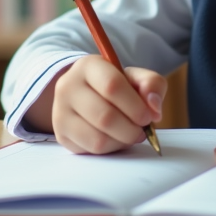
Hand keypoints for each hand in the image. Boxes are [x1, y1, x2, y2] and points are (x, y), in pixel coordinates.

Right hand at [28, 56, 164, 154]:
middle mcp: (68, 86)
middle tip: (142, 130)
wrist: (86, 94)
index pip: (112, 86)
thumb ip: (152, 85)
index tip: (148, 116)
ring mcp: (60, 111)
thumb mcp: (136, 77)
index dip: (135, 106)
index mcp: (88, 66)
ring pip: (98, 138)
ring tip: (130, 134)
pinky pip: (91, 150)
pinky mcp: (60, 134)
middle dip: (131, 129)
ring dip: (122, 141)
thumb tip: (154, 108)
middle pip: (105, 117)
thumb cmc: (115, 85)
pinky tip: (115, 139)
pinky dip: (110, 149)